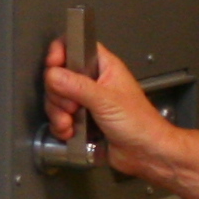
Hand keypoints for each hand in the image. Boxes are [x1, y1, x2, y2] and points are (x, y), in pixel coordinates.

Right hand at [42, 41, 182, 182]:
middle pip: (58, 75)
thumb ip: (78, 86)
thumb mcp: (106, 101)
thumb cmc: (139, 122)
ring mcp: (85, 101)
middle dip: (58, 95)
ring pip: (56, 99)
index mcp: (103, 66)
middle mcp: (92, 81)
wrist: (145, 153)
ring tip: (71, 124)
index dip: (60, 52)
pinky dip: (61, 126)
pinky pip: (59, 117)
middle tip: (73, 106)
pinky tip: (71, 133)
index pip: (75, 46)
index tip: (53, 66)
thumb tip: (53, 74)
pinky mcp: (80, 120)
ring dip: (58, 114)